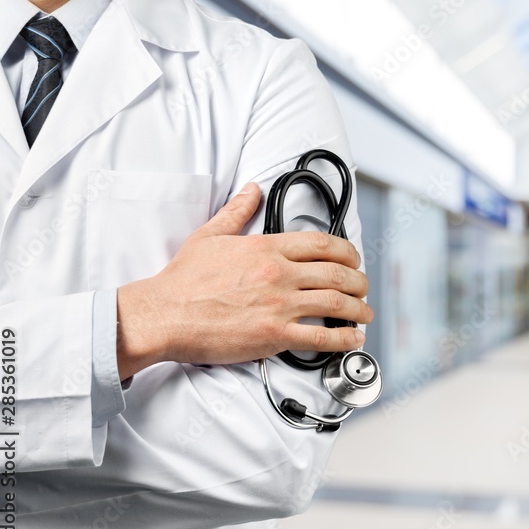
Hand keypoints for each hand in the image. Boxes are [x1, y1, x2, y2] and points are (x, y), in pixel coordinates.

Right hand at [116, 182, 372, 379]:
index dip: (347, 251)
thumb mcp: (210, 235)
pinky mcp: (274, 336)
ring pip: (335, 304)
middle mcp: (278, 274)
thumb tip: (251, 190)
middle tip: (363, 288)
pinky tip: (353, 339)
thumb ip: (236, 211)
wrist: (163, 315)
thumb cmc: (182, 281)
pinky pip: (320, 338)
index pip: (321, 243)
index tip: (354, 259)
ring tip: (365, 313)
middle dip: (359, 281)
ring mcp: (278, 305)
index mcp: (266, 248)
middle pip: (336, 274)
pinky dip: (344, 339)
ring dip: (358, 309)